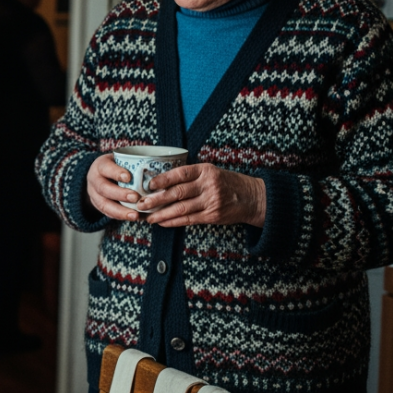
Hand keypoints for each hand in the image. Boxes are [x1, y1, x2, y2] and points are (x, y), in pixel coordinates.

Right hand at [84, 153, 143, 222]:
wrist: (100, 175)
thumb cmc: (116, 165)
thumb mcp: (120, 158)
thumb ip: (134, 160)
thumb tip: (158, 159)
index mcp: (100, 166)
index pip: (105, 168)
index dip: (116, 173)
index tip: (129, 177)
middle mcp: (94, 180)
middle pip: (103, 188)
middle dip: (119, 194)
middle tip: (135, 198)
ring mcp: (94, 195)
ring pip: (104, 204)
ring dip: (120, 211)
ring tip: (135, 215)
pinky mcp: (98, 206)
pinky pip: (107, 213)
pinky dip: (120, 217)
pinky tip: (133, 218)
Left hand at [139, 163, 265, 227]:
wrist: (252, 197)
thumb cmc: (226, 182)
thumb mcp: (211, 171)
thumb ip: (191, 175)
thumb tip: (161, 181)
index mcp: (205, 170)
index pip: (180, 173)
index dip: (163, 179)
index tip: (148, 184)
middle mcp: (208, 185)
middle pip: (177, 193)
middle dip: (156, 199)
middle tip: (140, 204)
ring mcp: (211, 202)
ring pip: (180, 209)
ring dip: (161, 214)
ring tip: (148, 217)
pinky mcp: (212, 216)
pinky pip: (188, 219)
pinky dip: (173, 221)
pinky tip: (162, 222)